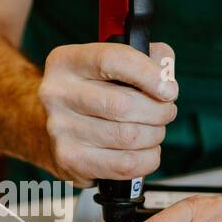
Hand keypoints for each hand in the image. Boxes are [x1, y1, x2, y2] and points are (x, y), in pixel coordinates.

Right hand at [38, 42, 177, 186]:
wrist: (51, 131)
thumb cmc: (93, 94)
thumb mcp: (113, 66)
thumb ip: (147, 58)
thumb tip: (166, 73)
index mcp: (66, 62)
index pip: (113, 60)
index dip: (149, 75)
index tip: (169, 89)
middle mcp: (57, 94)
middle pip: (123, 105)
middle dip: (158, 111)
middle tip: (166, 111)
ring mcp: (61, 129)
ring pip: (129, 136)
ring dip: (154, 135)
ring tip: (154, 131)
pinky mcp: (70, 160)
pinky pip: (126, 163)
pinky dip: (147, 158)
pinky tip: (145, 151)